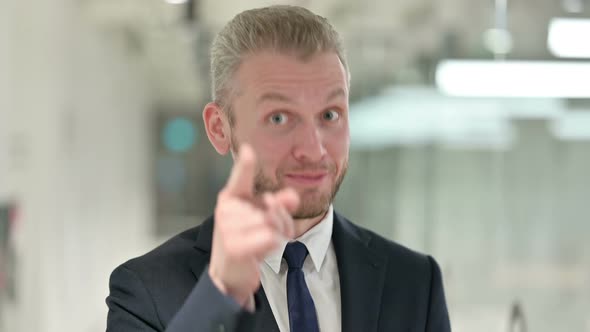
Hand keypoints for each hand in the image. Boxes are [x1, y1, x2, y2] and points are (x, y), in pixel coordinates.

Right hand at [208, 144, 298, 306]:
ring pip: (272, 223)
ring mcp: (227, 228)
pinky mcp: (233, 246)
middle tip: (272, 235)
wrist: (229, 275)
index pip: (240, 178)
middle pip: (271, 206)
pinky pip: (269, 238)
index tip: (248, 150)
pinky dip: (273, 246)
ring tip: (265, 244)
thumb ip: (279, 204)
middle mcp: (227, 209)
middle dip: (281, 222)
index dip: (245, 165)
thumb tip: (293, 196)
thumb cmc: (246, 241)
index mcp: (231, 198)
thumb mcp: (263, 220)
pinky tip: (260, 253)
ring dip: (277, 236)